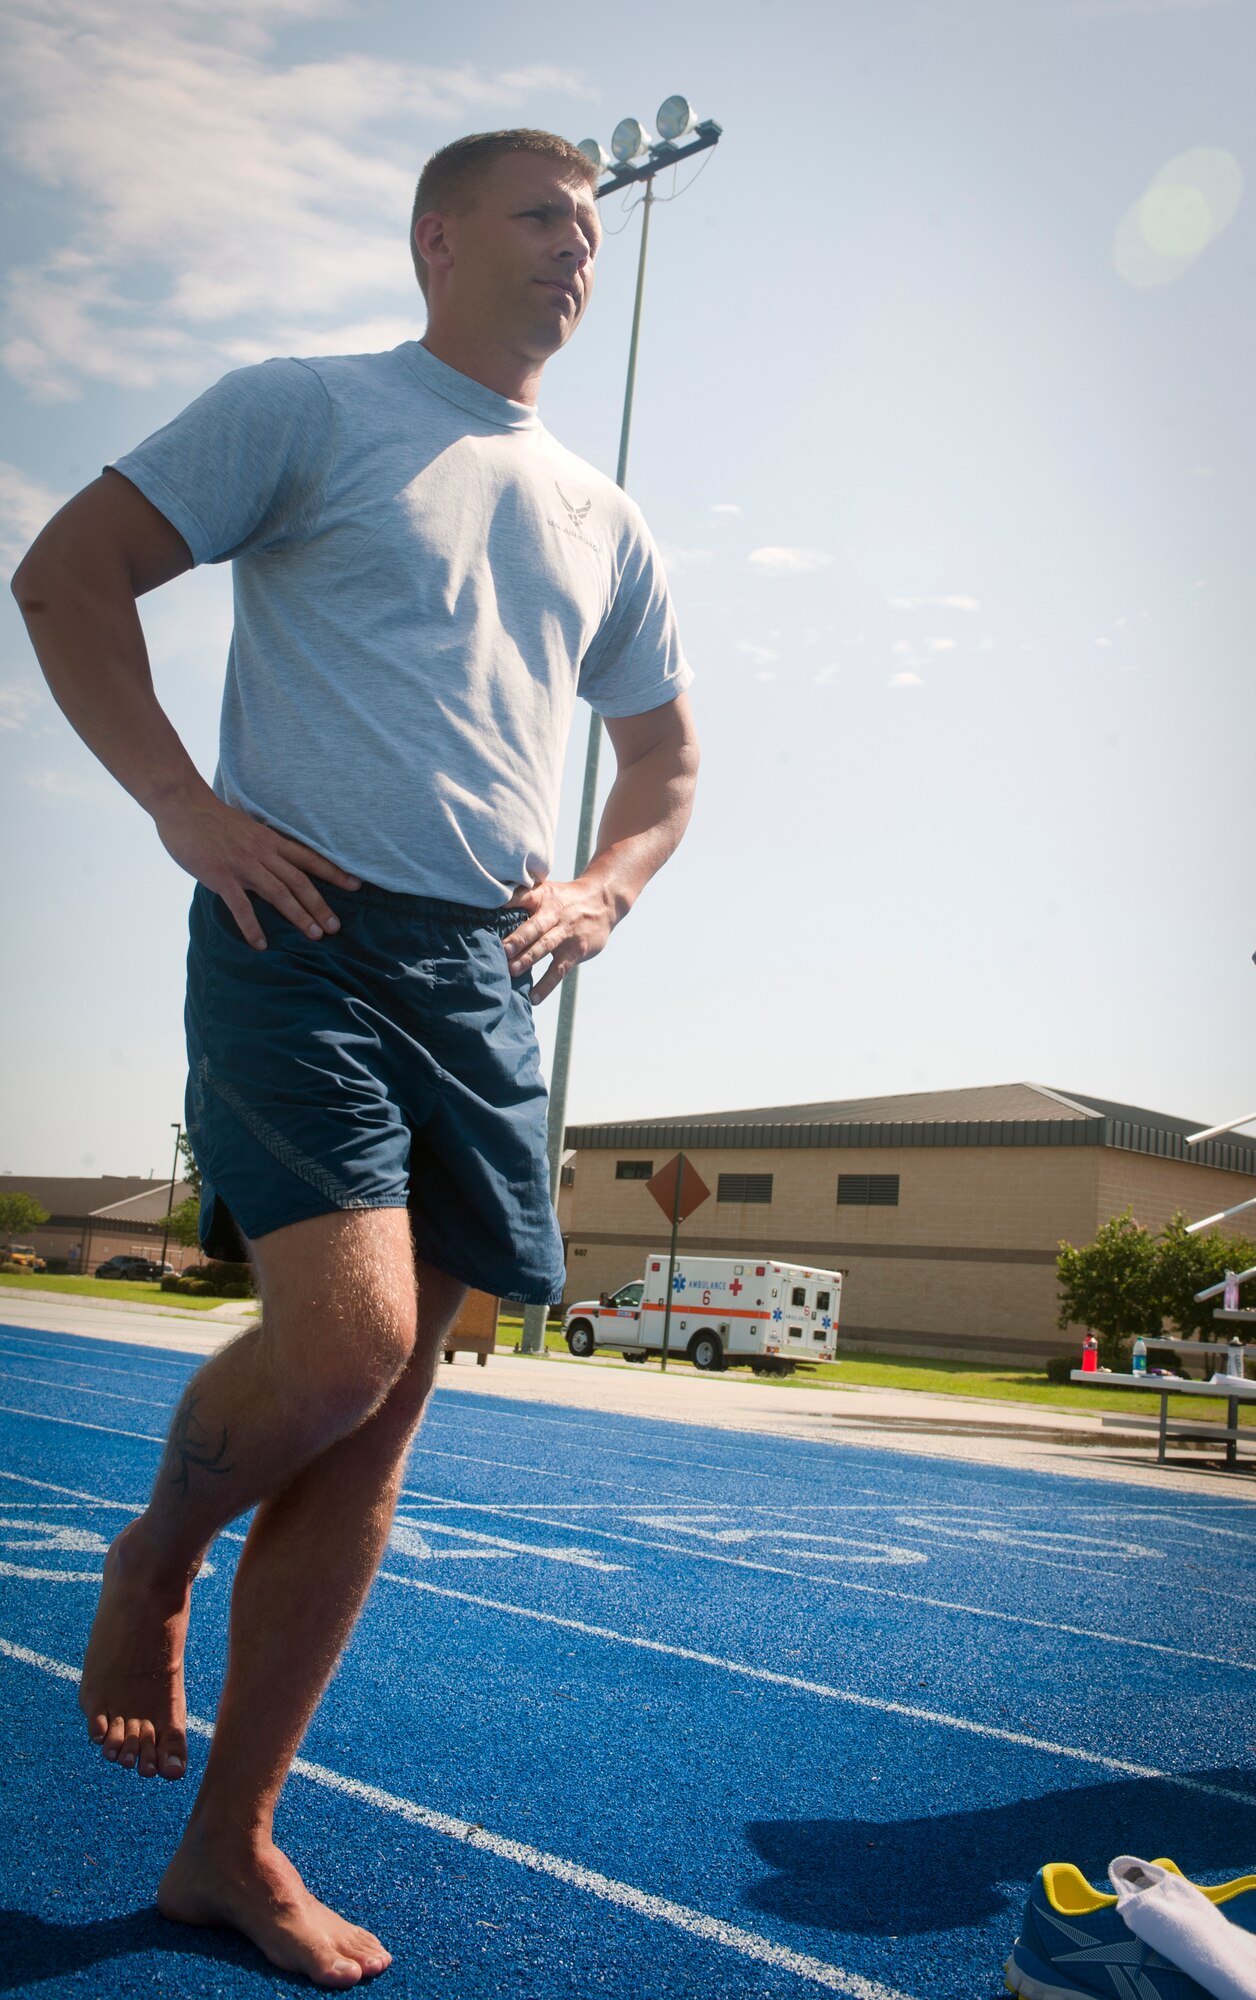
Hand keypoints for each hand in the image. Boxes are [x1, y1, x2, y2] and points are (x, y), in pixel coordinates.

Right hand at [154, 790, 359, 948]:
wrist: (183, 806)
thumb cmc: (212, 818)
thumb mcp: (247, 827)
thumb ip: (262, 845)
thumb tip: (274, 862)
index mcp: (270, 840)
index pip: (309, 858)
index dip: (334, 872)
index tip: (355, 885)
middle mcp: (263, 853)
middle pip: (299, 882)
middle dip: (320, 905)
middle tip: (335, 927)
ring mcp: (243, 865)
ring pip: (279, 894)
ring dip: (298, 916)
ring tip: (314, 936)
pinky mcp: (222, 877)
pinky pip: (241, 907)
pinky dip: (252, 928)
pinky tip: (260, 944)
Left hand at [502, 874, 616, 1003]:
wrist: (603, 901)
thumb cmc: (564, 898)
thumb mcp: (545, 890)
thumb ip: (521, 897)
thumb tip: (488, 906)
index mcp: (543, 897)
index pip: (524, 896)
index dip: (510, 901)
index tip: (494, 907)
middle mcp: (554, 914)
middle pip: (535, 926)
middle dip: (518, 938)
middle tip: (502, 950)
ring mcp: (566, 933)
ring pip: (546, 947)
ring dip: (528, 959)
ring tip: (511, 971)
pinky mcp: (575, 951)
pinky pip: (559, 970)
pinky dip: (546, 985)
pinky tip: (533, 998)